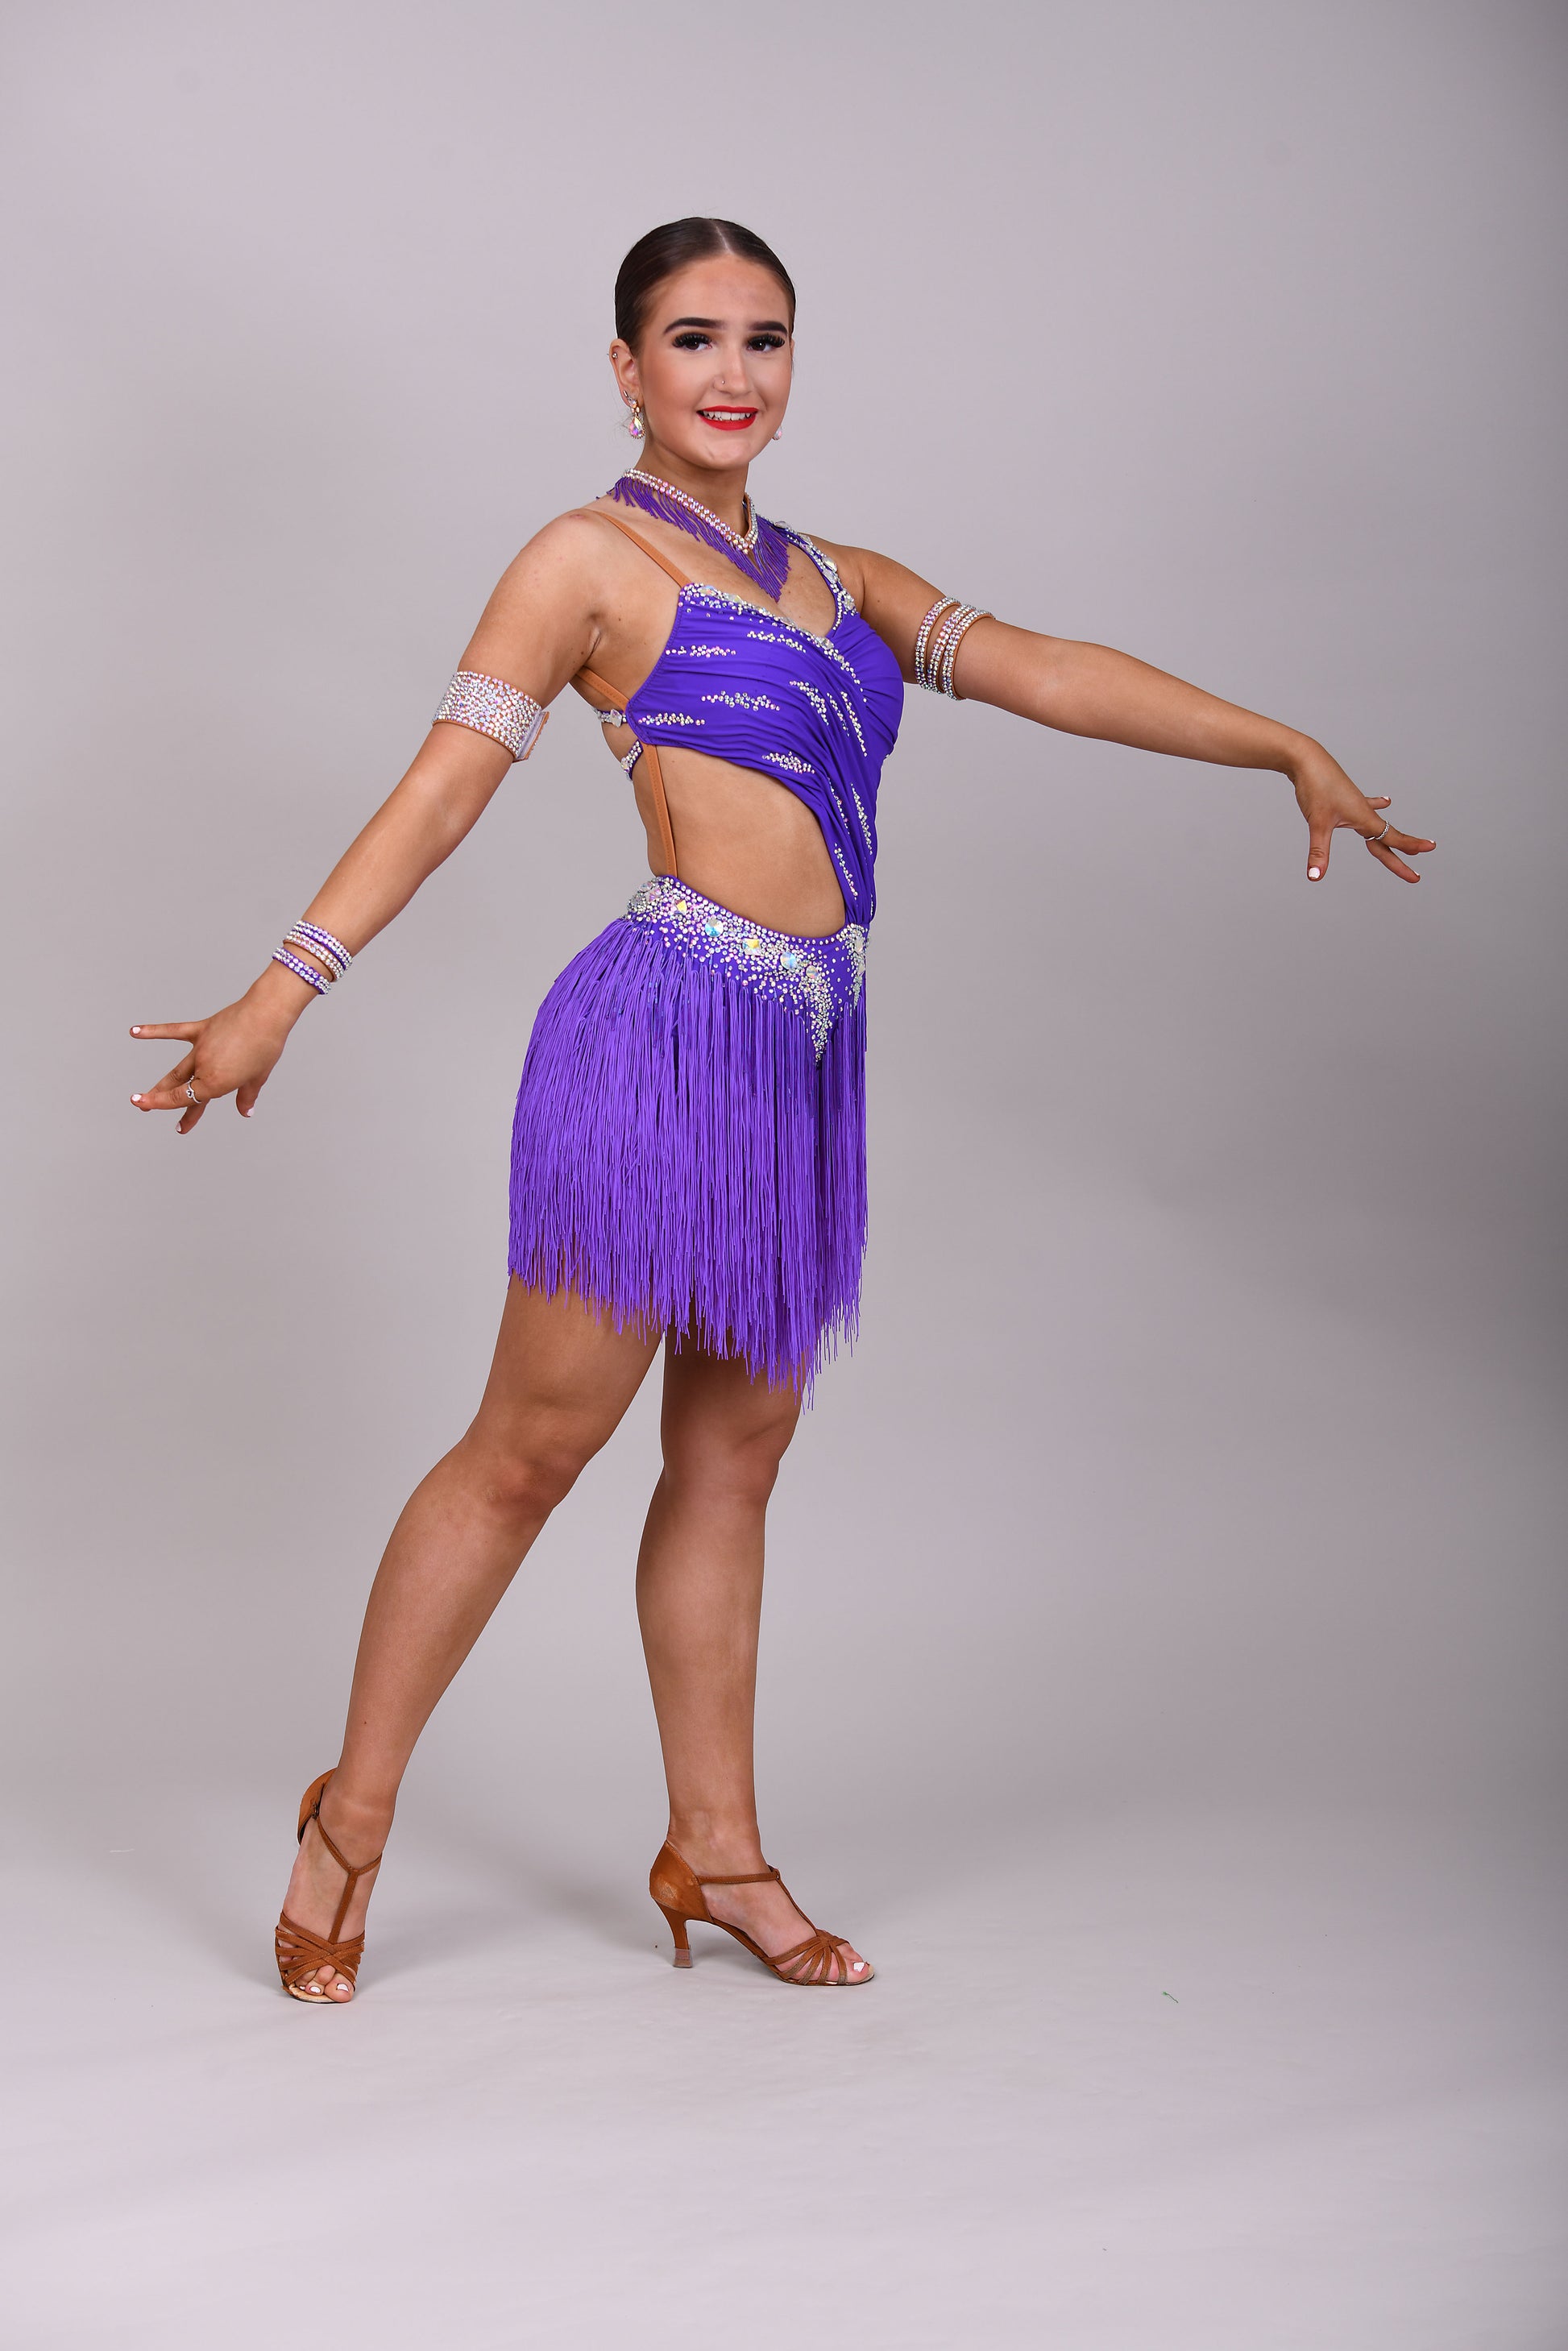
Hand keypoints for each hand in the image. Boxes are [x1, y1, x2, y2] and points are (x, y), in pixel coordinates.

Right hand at [129, 994, 291, 1133]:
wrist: (266, 1014)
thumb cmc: (266, 1045)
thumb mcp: (258, 1077)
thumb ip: (247, 1096)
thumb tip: (245, 1111)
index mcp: (217, 1082)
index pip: (189, 1100)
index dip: (182, 1114)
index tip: (175, 1125)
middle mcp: (204, 1067)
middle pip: (178, 1088)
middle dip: (161, 1101)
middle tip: (145, 1109)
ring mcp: (200, 1048)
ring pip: (176, 1069)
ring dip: (160, 1084)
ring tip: (143, 1096)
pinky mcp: (201, 1029)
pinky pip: (173, 1031)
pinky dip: (153, 1031)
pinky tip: (134, 1032)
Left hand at [1289, 743, 1435, 883]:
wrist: (1306, 759)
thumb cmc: (1315, 787)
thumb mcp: (1317, 823)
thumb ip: (1319, 852)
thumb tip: (1315, 877)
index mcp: (1364, 817)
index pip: (1392, 838)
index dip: (1410, 846)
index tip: (1430, 848)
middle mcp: (1364, 811)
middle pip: (1386, 839)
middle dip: (1400, 858)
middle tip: (1414, 876)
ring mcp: (1355, 804)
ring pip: (1378, 826)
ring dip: (1391, 838)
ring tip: (1408, 848)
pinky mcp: (1345, 797)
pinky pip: (1366, 806)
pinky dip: (1376, 806)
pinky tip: (1385, 802)